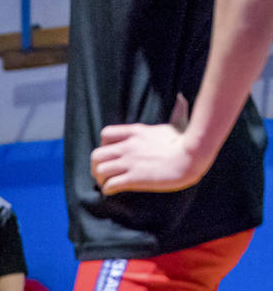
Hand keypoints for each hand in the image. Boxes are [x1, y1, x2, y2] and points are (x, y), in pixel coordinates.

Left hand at [92, 94, 207, 194]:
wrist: (194, 156)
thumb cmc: (187, 142)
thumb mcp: (174, 124)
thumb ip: (172, 115)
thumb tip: (182, 98)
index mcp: (136, 132)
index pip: (105, 134)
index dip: (104, 146)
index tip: (111, 155)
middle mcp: (128, 146)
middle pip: (96, 155)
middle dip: (96, 166)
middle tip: (103, 174)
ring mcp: (130, 162)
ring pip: (100, 171)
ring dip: (100, 180)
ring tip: (107, 184)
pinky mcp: (135, 178)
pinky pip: (110, 185)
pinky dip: (108, 190)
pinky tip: (113, 192)